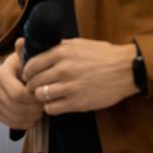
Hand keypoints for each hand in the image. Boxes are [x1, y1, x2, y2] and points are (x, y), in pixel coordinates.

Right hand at [0, 38, 44, 129]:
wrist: (14, 75)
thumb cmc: (24, 67)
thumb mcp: (27, 59)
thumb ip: (25, 53)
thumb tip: (21, 41)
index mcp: (0, 73)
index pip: (18, 94)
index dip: (33, 99)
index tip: (43, 96)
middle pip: (16, 107)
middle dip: (33, 109)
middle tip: (43, 107)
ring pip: (13, 116)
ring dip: (29, 117)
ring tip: (38, 112)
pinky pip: (7, 122)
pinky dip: (21, 123)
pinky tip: (29, 117)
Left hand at [22, 38, 137, 114]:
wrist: (126, 70)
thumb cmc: (103, 55)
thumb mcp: (78, 44)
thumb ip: (59, 47)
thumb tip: (41, 50)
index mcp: (61, 52)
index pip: (31, 64)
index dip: (27, 72)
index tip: (28, 75)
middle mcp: (62, 69)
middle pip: (34, 81)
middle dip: (31, 85)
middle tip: (34, 87)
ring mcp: (69, 87)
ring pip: (40, 95)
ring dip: (40, 97)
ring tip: (45, 96)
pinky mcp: (77, 103)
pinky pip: (52, 109)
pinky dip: (50, 107)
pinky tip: (55, 103)